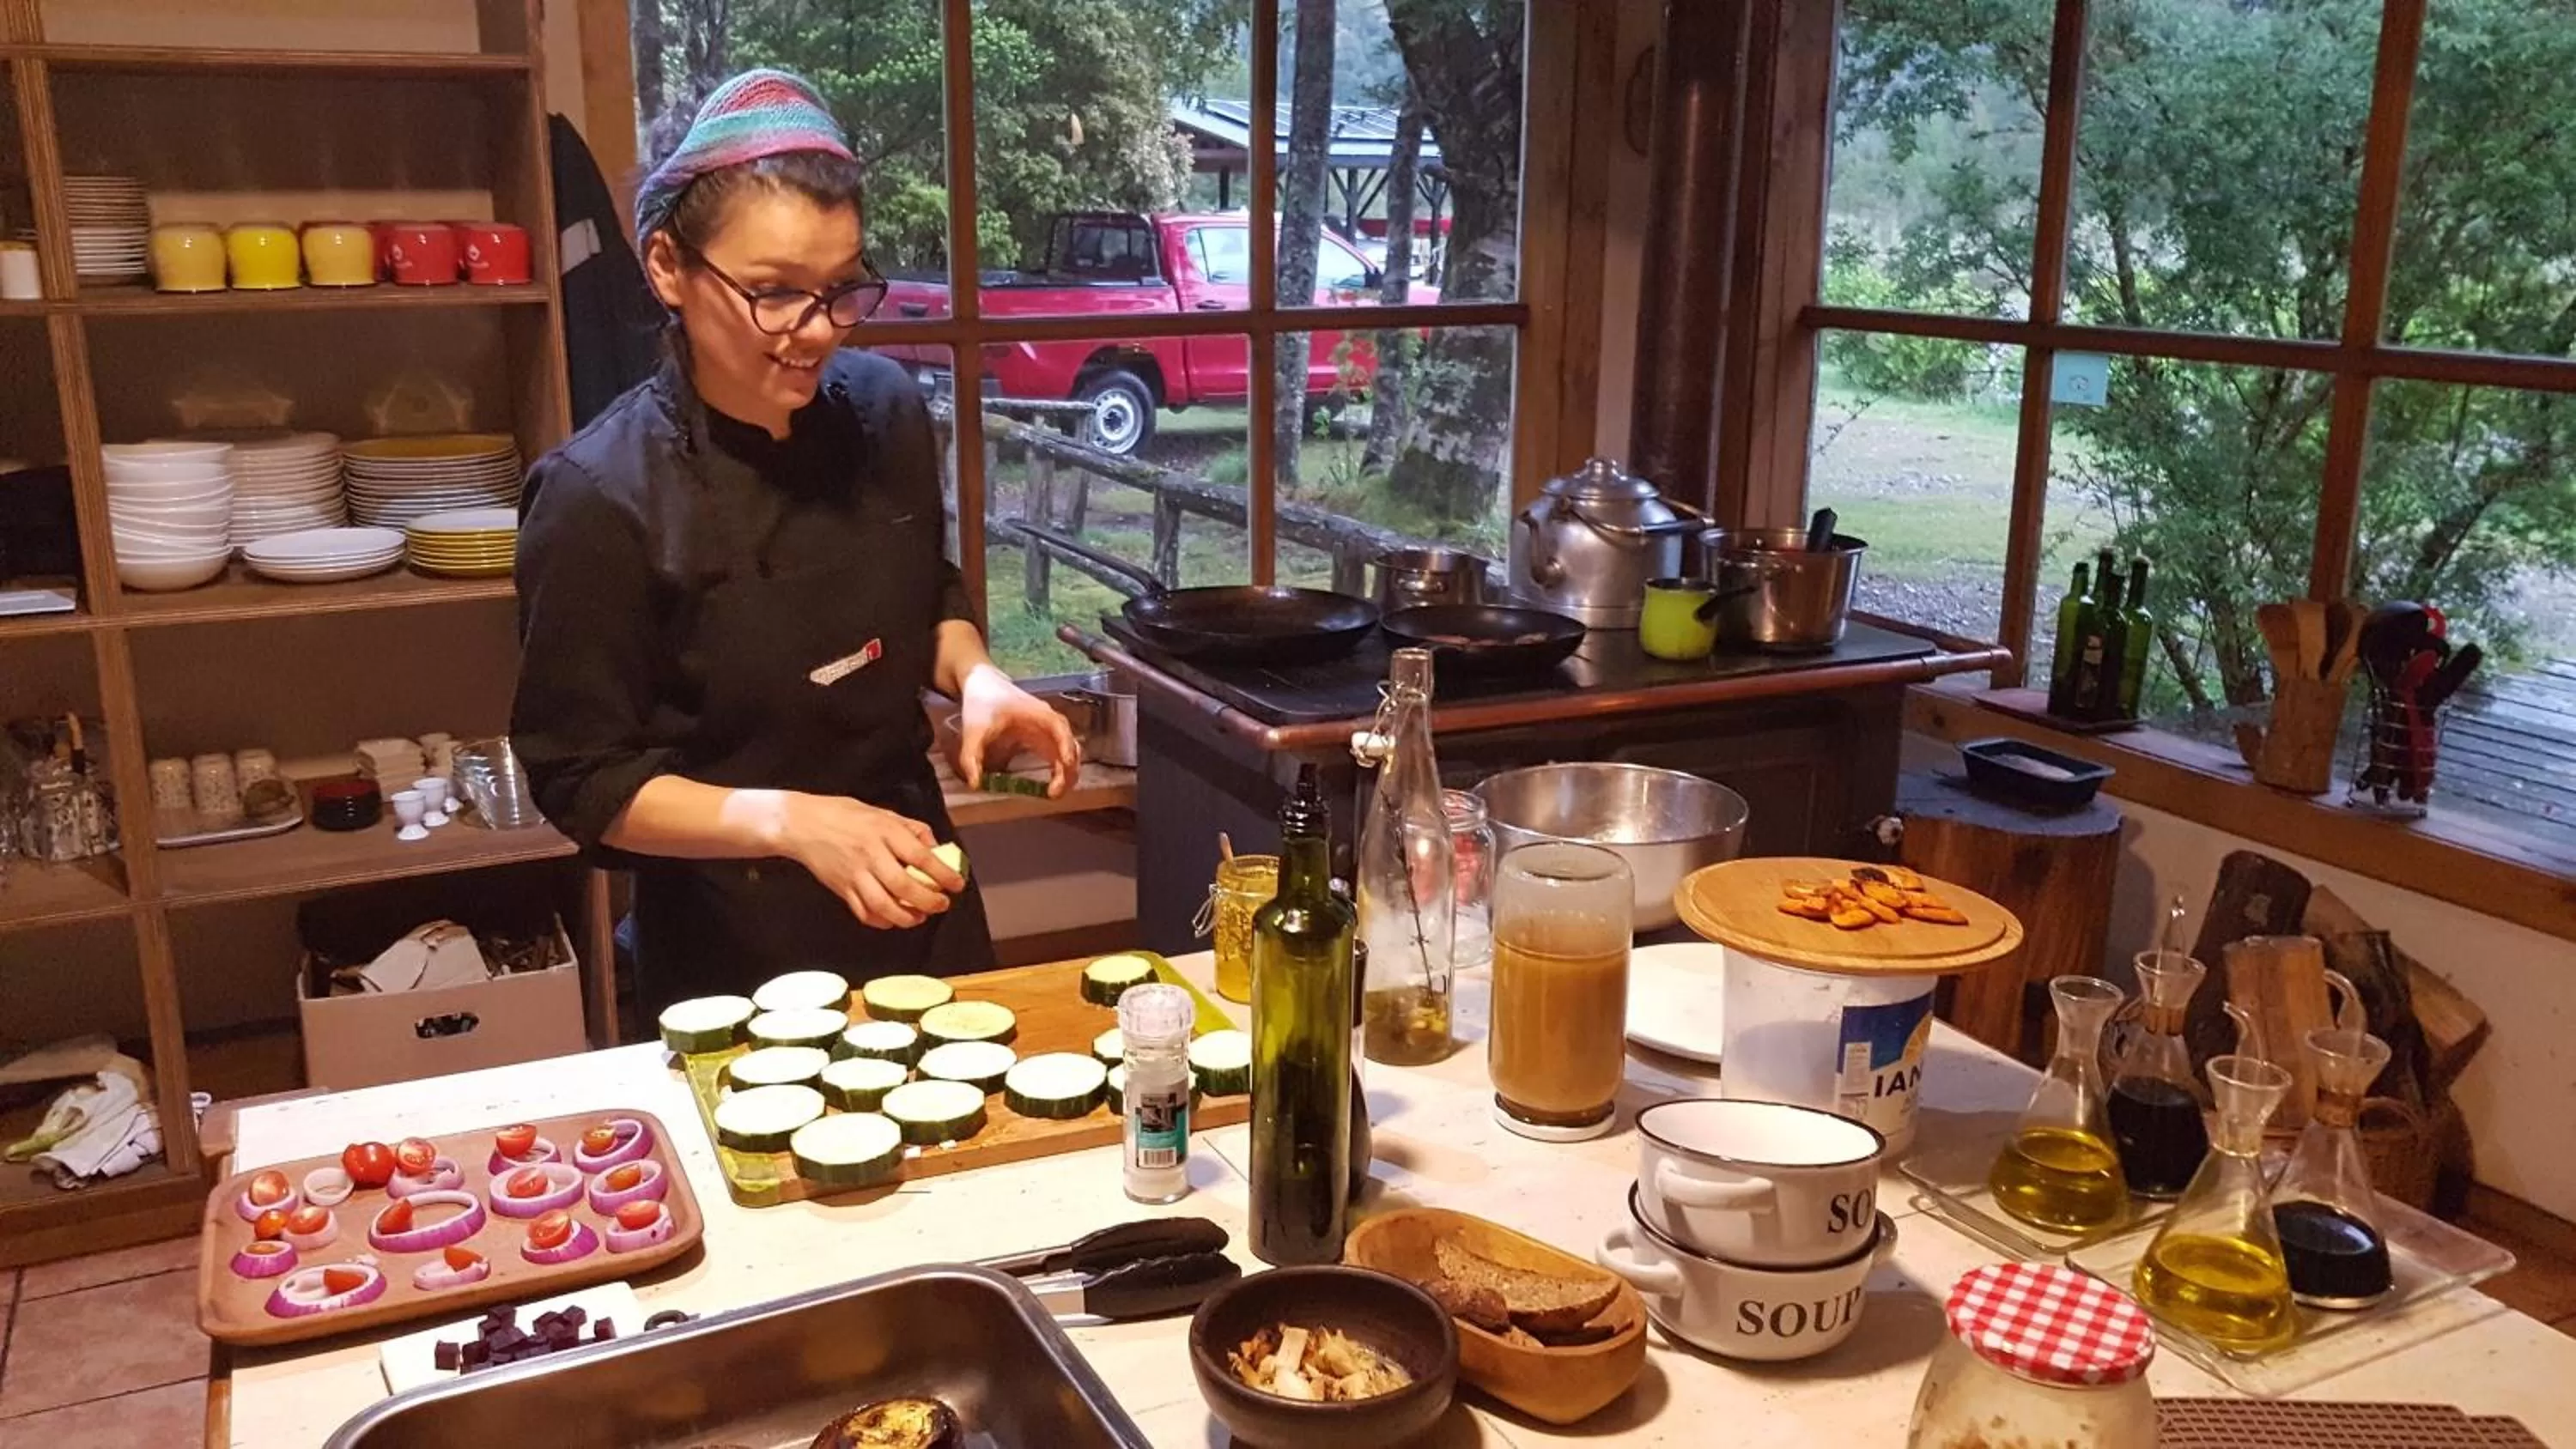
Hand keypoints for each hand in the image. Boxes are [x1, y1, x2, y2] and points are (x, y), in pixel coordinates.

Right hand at [775, 793, 961, 930]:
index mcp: (884, 832)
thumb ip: (911, 829)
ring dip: (907, 917)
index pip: (921, 857)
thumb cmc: (844, 814)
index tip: (957, 884)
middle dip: (929, 900)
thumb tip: (935, 847)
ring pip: (884, 905)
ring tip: (920, 916)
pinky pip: (863, 912)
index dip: (943, 874)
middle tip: (942, 904)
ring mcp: (854, 875)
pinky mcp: (841, 889)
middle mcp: (871, 855)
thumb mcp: (882, 812)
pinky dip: (881, 921)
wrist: (801, 824)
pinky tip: (893, 919)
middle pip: (904, 886)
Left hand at [954, 663, 1081, 797]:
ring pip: (1067, 751)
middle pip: (1070, 744)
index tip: (1065, 766)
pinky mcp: (1042, 737)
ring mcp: (1047, 729)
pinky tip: (1050, 787)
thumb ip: (972, 757)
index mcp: (1037, 714)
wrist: (982, 684)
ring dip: (1066, 772)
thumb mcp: (974, 730)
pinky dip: (1058, 770)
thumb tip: (975, 784)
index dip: (1065, 747)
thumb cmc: (982, 703)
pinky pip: (1057, 755)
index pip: (1059, 729)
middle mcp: (1048, 721)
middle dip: (1068, 769)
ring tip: (1054, 794)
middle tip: (1054, 793)